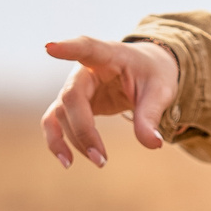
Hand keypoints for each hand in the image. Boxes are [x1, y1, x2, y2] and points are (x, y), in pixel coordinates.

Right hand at [40, 37, 179, 167]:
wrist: (146, 72)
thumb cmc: (152, 74)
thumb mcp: (161, 91)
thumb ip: (151, 115)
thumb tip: (152, 144)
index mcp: (110, 55)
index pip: (86, 48)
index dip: (68, 49)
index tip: (50, 48)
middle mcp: (85, 69)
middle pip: (72, 96)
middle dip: (83, 130)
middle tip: (101, 159)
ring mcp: (75, 87)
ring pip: (62, 114)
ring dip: (76, 140)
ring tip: (99, 162)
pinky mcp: (72, 105)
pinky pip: (54, 122)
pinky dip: (57, 141)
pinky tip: (67, 161)